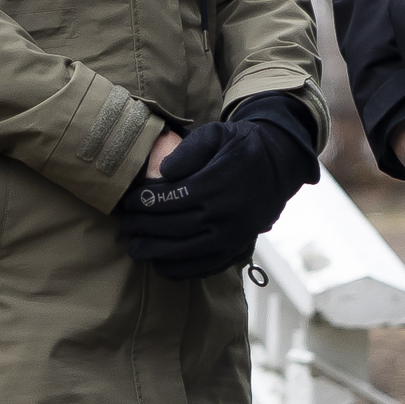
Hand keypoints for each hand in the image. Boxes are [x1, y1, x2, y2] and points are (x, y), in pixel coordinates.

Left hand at [117, 92, 324, 278]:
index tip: (129, 203)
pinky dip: (179, 270)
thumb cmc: (239, 146)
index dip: (147, 202)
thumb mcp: (217, 133)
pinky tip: (160, 264)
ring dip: (156, 253)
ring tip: (135, 248)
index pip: (174, 198)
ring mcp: (233, 236)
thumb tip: (163, 172)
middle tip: (126, 225)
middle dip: (145, 228)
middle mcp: (227, 214)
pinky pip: (204, 267)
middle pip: (175, 227)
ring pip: (186, 251)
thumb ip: (189, 149)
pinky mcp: (237, 250)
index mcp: (219, 184)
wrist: (278, 165)